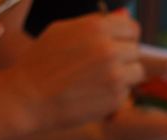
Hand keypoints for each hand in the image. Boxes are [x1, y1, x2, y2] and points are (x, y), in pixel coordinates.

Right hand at [7, 13, 142, 130]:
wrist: (29, 97)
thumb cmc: (42, 62)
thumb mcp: (62, 31)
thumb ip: (95, 22)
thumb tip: (125, 15)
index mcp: (96, 28)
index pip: (132, 28)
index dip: (124, 37)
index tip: (114, 45)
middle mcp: (109, 49)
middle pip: (135, 50)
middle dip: (123, 57)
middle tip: (98, 66)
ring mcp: (115, 75)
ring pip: (137, 72)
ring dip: (124, 75)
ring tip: (97, 79)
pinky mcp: (117, 97)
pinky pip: (127, 92)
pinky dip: (115, 93)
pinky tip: (92, 93)